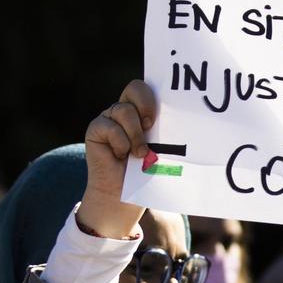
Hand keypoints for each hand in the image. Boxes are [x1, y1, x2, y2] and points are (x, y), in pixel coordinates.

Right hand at [78, 80, 157, 241]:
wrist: (122, 195)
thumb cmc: (145, 173)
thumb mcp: (160, 149)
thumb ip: (165, 131)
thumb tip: (186, 121)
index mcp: (140, 110)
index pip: (146, 87)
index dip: (152, 96)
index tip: (158, 118)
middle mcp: (124, 110)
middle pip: (135, 87)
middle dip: (146, 105)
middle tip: (150, 126)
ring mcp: (109, 118)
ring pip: (124, 110)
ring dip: (135, 134)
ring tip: (138, 153)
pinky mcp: (96, 129)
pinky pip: (110, 127)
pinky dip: (120, 143)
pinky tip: (120, 156)